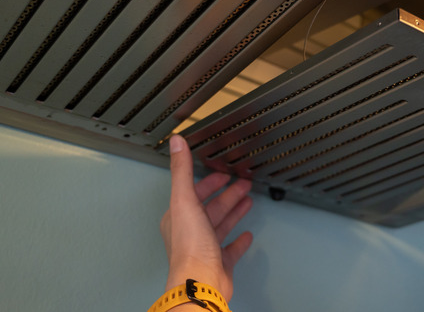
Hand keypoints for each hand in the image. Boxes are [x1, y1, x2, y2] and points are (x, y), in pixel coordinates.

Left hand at [160, 135, 252, 300]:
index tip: (222, 173)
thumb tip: (176, 144)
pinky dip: (239, 240)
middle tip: (242, 184)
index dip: (209, 182)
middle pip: (211, 207)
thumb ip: (182, 171)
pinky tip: (247, 235)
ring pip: (221, 225)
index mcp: (179, 217)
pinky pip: (231, 249)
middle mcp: (190, 233)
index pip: (194, 193)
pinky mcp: (220, 263)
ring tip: (247, 200)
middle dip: (227, 194)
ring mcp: (205, 248)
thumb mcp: (185, 200)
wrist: (202, 280)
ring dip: (234, 211)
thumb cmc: (190, 247)